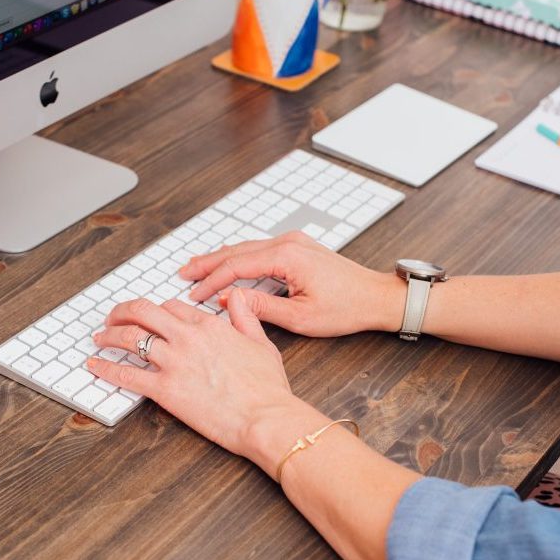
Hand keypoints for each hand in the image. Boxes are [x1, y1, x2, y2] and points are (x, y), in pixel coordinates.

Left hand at [87, 291, 313, 474]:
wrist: (265, 417)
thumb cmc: (268, 387)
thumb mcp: (262, 343)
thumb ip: (245, 316)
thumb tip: (235, 296)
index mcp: (210, 326)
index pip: (173, 307)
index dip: (157, 310)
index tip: (150, 317)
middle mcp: (188, 338)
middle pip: (144, 312)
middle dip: (123, 311)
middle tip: (113, 317)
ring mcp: (174, 362)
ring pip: (130, 337)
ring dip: (109, 334)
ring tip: (100, 337)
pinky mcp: (165, 390)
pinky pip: (126, 374)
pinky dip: (106, 368)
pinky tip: (95, 365)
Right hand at [179, 232, 405, 336]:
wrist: (376, 297)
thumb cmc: (346, 308)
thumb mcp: (300, 317)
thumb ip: (261, 307)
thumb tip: (229, 300)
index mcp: (287, 257)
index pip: (237, 266)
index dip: (212, 281)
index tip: (195, 294)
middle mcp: (289, 243)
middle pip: (237, 250)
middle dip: (208, 262)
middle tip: (183, 273)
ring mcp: (294, 242)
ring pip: (247, 247)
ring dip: (221, 258)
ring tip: (197, 268)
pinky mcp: (298, 248)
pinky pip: (260, 249)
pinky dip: (239, 258)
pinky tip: (227, 264)